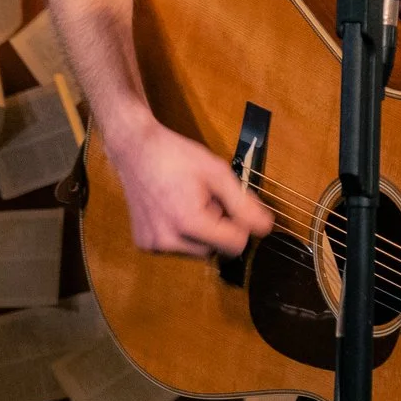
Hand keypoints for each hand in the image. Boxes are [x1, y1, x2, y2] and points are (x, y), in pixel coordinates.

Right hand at [100, 115, 271, 255]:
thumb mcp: (217, 172)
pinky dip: (183, 234)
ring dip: (201, 233)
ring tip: (188, 202)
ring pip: (197, 251)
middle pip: (216, 250)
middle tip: (204, 199)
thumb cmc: (177, 156)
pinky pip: (178, 248)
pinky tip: (173, 210)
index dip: (240, 225)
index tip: (229, 204)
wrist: (134, 149)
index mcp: (189, 222)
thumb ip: (244, 203)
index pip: (235, 245)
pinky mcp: (144, 245)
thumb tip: (266, 228)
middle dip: (218, 228)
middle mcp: (168, 240)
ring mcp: (153, 245)